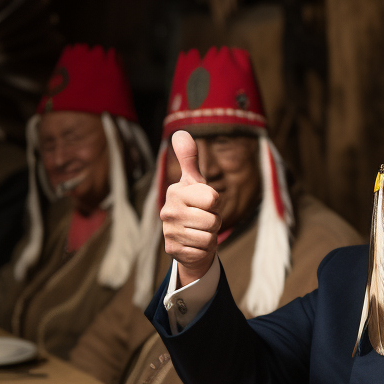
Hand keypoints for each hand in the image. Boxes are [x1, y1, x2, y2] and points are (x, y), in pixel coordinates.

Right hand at [160, 130, 219, 285]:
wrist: (188, 239)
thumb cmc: (195, 207)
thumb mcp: (194, 182)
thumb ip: (189, 159)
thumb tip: (181, 132)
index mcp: (175, 191)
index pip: (213, 198)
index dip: (216, 204)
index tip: (206, 204)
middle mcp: (168, 211)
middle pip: (213, 220)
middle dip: (215, 222)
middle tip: (204, 220)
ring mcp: (168, 232)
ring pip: (209, 237)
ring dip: (210, 237)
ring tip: (199, 231)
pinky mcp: (172, 250)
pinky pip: (202, 251)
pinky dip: (203, 250)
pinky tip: (194, 244)